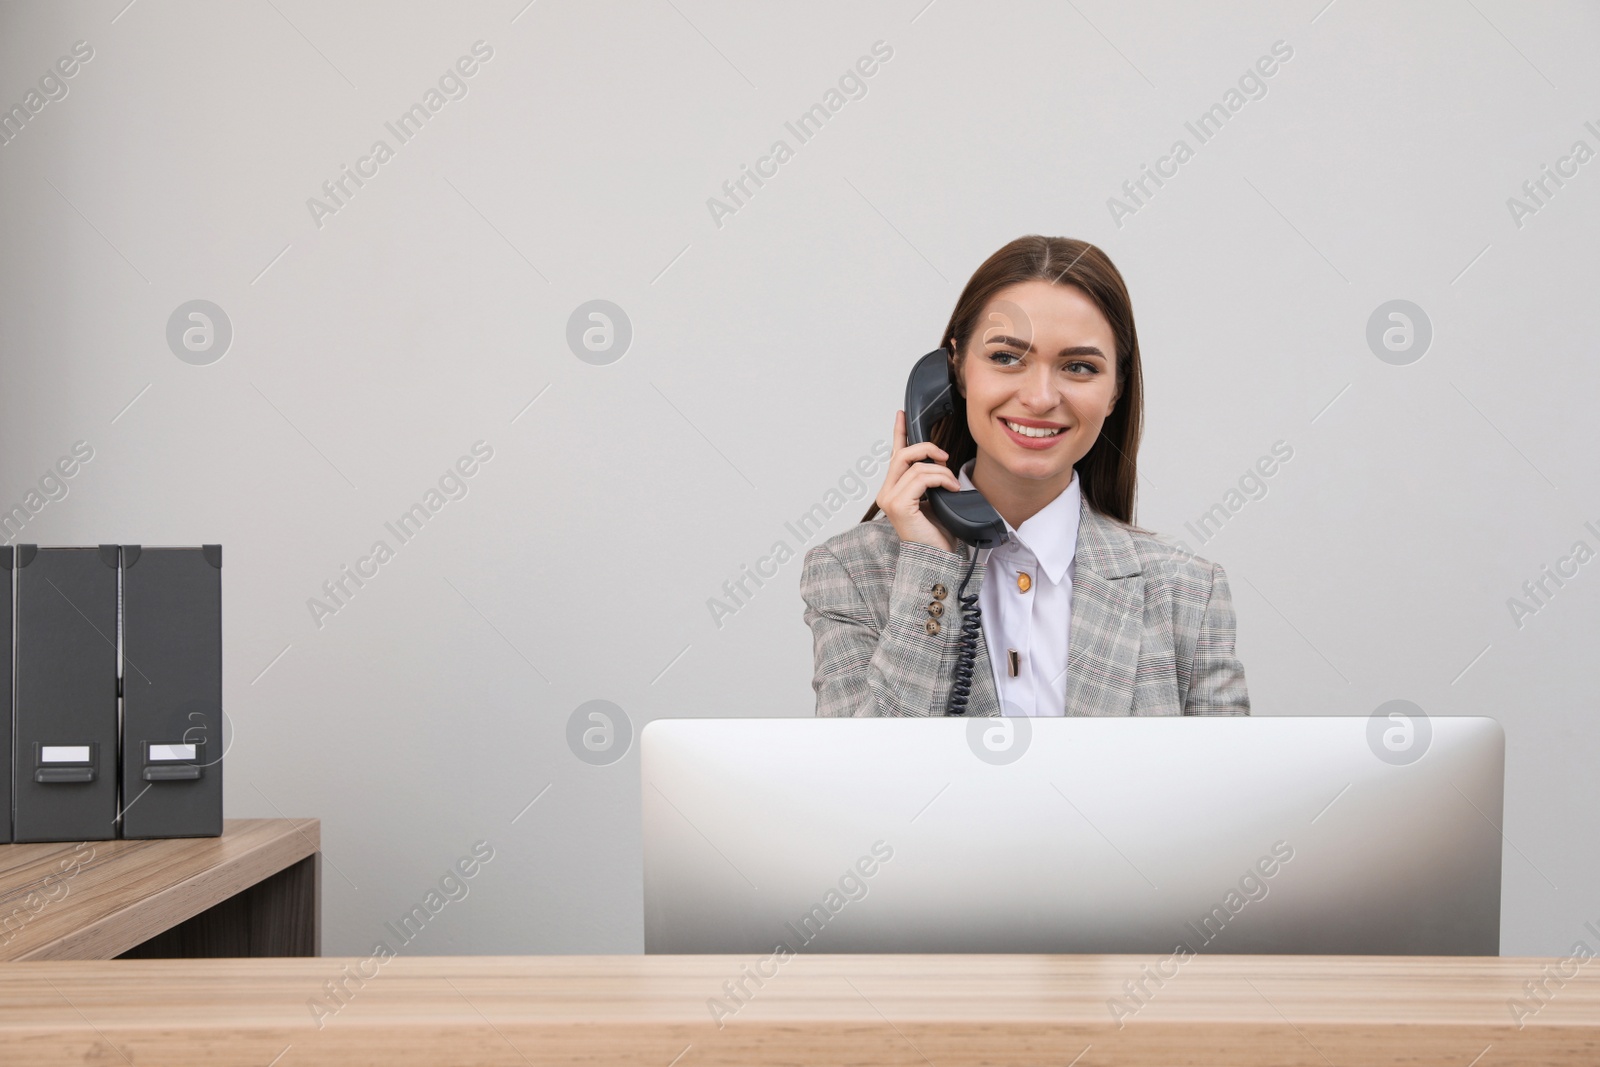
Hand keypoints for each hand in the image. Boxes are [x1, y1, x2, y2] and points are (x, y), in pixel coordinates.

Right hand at [876, 409, 960, 552]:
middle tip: (946, 457)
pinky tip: (951, 489)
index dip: (899, 433)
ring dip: (941, 471)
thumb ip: (930, 480)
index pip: (894, 455)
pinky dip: (941, 479)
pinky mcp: (899, 505)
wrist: (936, 559)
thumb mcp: (935, 500)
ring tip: (953, 485)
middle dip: (927, 448)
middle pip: (902, 454)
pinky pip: (922, 478)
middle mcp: (886, 493)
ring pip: (916, 466)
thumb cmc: (936, 535)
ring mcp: (890, 499)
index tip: (901, 414)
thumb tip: (939, 460)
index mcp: (893, 490)